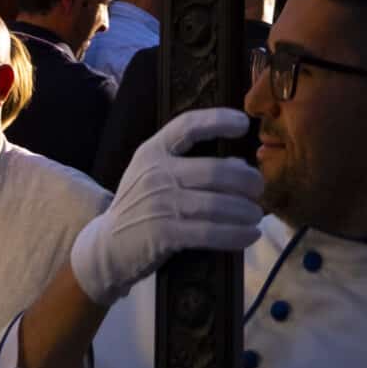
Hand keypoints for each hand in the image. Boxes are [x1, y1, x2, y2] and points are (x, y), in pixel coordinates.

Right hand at [70, 108, 261, 308]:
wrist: (107, 246)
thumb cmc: (140, 206)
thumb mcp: (155, 177)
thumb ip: (191, 166)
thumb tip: (241, 167)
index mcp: (153, 151)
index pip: (187, 126)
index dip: (217, 121)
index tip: (243, 124)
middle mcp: (156, 172)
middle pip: (214, 170)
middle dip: (246, 180)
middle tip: (259, 188)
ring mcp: (160, 204)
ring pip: (217, 204)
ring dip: (246, 211)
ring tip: (257, 215)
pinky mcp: (164, 233)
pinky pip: (210, 232)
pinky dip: (236, 234)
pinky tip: (250, 235)